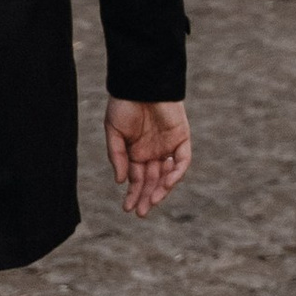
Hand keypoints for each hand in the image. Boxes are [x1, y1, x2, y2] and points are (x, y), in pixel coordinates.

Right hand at [106, 99, 190, 219]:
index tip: (126, 208)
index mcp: (135, 152)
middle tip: (139, 212)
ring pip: (166, 175)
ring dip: (160, 189)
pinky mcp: (182, 139)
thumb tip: (120, 181)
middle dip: (145, 197)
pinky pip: (181, 161)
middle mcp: (152, 152)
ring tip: (151, 201)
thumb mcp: (114, 131)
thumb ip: (116, 156)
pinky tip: (166, 183)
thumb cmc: (124, 104)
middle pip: (151, 180)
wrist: (141, 83)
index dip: (132, 193)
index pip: (136, 178)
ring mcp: (168, 147)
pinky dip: (175, 173)